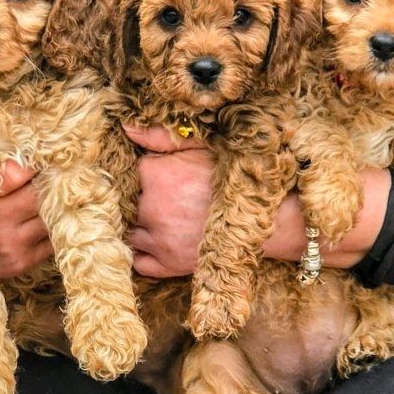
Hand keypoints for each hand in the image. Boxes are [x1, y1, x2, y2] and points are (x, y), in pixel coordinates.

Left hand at [124, 124, 390, 276]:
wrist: (275, 221)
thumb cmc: (243, 177)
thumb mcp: (206, 146)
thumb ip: (163, 136)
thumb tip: (127, 127)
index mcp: (156, 174)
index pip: (122, 168)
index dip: (129, 167)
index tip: (138, 166)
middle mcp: (151, 209)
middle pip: (119, 201)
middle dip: (127, 195)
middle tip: (141, 190)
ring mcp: (159, 241)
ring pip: (124, 232)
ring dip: (130, 224)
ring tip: (145, 214)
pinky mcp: (170, 266)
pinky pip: (137, 262)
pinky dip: (138, 252)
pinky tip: (150, 239)